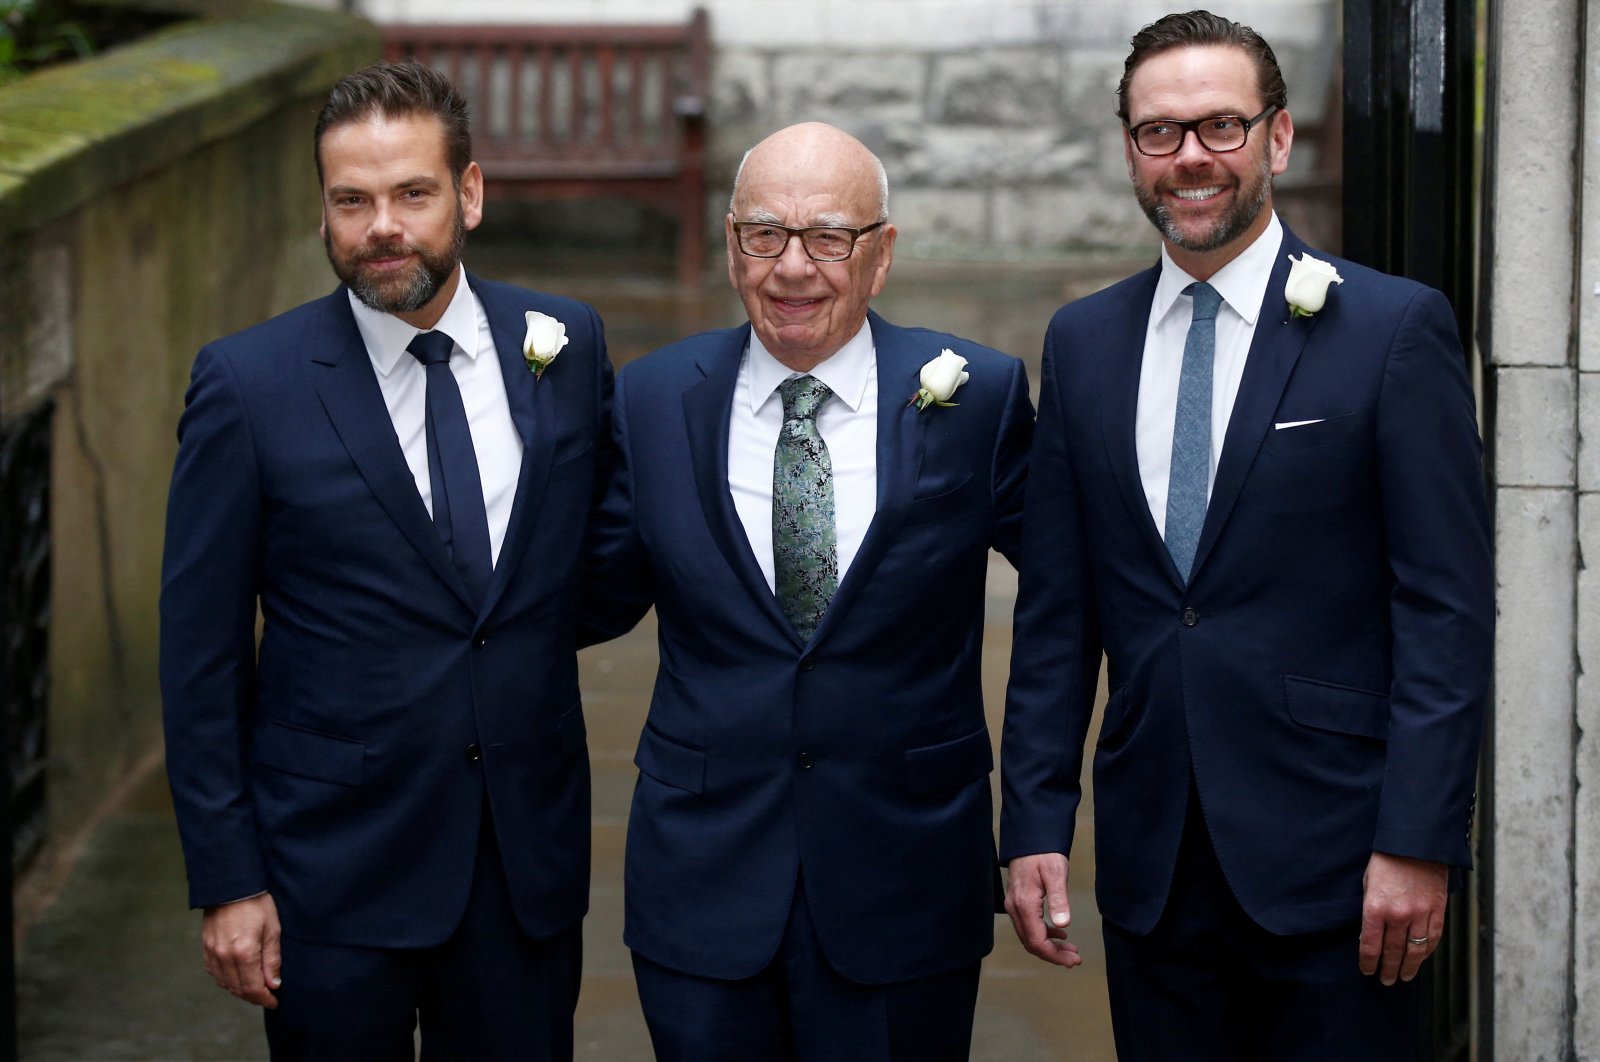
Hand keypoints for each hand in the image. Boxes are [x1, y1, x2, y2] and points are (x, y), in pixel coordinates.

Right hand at [201, 893, 282, 1007]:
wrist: (231, 885)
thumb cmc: (257, 904)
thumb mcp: (272, 929)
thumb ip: (272, 959)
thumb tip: (273, 984)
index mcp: (244, 953)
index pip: (252, 987)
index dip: (264, 998)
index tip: (274, 1001)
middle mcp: (224, 956)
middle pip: (237, 989)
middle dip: (253, 996)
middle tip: (266, 997)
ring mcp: (212, 952)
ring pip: (224, 983)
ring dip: (239, 990)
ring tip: (254, 988)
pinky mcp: (205, 947)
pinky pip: (214, 972)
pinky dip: (226, 979)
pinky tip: (236, 977)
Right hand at [1003, 853, 1081, 967]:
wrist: (1030, 838)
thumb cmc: (1044, 853)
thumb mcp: (1056, 873)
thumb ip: (1059, 900)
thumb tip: (1063, 925)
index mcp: (1024, 904)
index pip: (1036, 941)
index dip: (1054, 955)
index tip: (1073, 960)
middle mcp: (1015, 908)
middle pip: (1031, 943)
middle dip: (1053, 955)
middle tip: (1075, 959)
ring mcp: (1014, 905)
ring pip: (1029, 936)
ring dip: (1049, 946)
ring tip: (1071, 950)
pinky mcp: (1017, 902)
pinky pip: (1028, 926)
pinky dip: (1043, 934)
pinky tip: (1059, 933)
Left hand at [1359, 852, 1446, 984]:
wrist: (1415, 843)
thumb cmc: (1386, 860)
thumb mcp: (1367, 883)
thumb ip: (1370, 909)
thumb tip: (1368, 934)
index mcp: (1375, 907)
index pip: (1370, 945)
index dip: (1368, 962)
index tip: (1367, 971)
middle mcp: (1398, 915)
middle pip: (1392, 952)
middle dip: (1387, 969)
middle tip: (1385, 981)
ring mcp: (1420, 914)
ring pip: (1414, 950)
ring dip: (1408, 967)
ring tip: (1403, 977)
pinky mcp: (1437, 910)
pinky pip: (1432, 938)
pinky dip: (1426, 952)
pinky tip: (1420, 959)